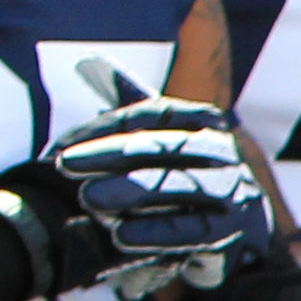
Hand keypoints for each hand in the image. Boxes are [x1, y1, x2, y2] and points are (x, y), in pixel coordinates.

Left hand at [0, 89, 275, 300]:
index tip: (65, 150)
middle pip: (170, 148)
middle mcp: (226, 155)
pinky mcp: (233, 232)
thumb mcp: (158, 141)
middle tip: (66, 167)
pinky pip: (194, 231)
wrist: (233, 238)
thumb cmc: (183, 182)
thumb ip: (131, 106)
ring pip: (183, 187)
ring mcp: (235, 193)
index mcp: (206, 125)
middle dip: (115, 157)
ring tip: (89, 200)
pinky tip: (120, 235)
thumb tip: (90, 62)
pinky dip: (157, 233)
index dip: (113, 128)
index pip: (160, 116)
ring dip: (134, 192)